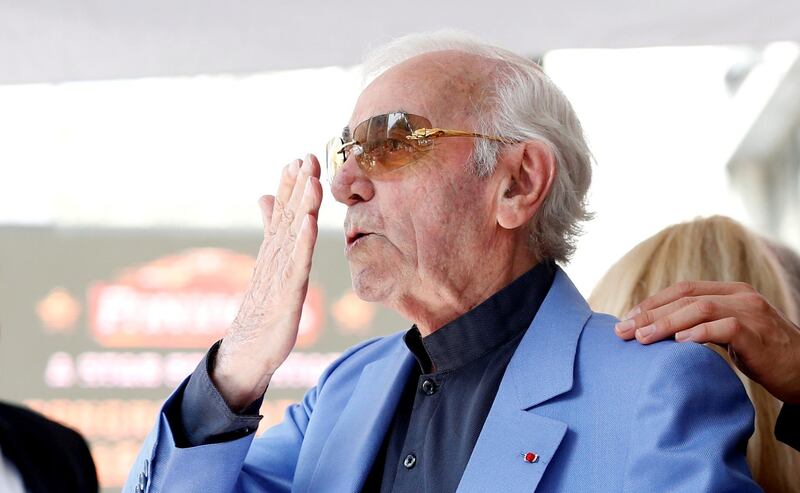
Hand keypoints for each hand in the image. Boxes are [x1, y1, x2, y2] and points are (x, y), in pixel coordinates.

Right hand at [213, 155, 322, 409]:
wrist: (247, 350)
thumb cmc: (261, 308)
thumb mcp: (270, 264)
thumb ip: (271, 230)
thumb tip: (266, 196)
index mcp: (275, 251)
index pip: (285, 212)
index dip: (292, 185)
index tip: (300, 158)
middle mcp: (275, 258)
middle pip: (288, 217)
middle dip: (297, 186)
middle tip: (306, 157)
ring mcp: (279, 275)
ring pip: (292, 236)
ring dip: (300, 206)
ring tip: (310, 180)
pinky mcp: (286, 295)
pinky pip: (296, 266)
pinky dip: (302, 243)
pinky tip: (308, 223)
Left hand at [614, 281, 799, 403]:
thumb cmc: (764, 355)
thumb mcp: (730, 334)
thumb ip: (702, 325)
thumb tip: (657, 331)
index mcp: (730, 292)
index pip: (682, 289)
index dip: (652, 302)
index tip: (626, 319)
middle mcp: (739, 296)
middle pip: (685, 297)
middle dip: (650, 313)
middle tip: (623, 331)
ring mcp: (751, 312)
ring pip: (699, 308)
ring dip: (666, 323)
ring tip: (642, 338)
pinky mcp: (758, 334)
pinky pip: (724, 328)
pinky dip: (698, 334)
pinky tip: (678, 343)